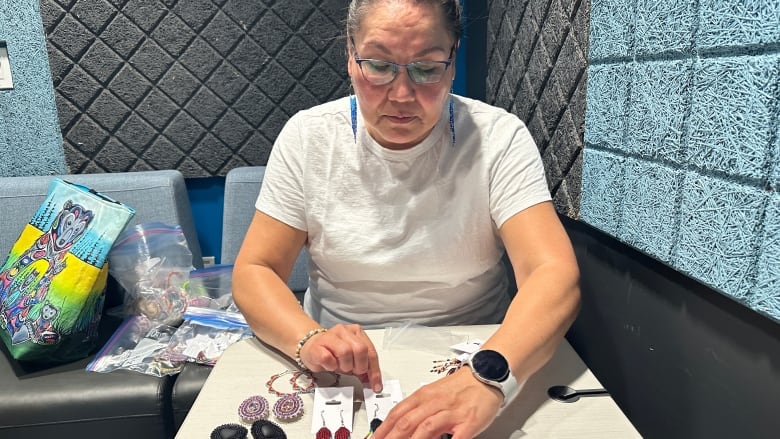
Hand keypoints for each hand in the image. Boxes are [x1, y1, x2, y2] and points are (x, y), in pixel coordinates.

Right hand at [298, 323, 382, 391]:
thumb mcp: (352, 360)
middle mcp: (345, 331)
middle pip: (360, 349)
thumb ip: (363, 367)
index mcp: (357, 333)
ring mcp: (330, 336)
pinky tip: (330, 365)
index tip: (376, 386)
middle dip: (360, 366)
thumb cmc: (332, 353)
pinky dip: (331, 366)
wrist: (310, 346)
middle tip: (354, 372)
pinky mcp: (317, 345)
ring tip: (340, 367)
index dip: (374, 371)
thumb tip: (373, 381)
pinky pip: (328, 358)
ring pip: (345, 352)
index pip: (371, 352)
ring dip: (345, 366)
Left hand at [372, 367, 501, 438]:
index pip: (397, 413)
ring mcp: (451, 412)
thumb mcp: (433, 394)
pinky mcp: (468, 421)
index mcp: (423, 396)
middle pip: (407, 422)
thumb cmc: (459, 388)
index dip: (383, 429)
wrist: (485, 375)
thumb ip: (418, 410)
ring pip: (426, 428)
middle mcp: (434, 403)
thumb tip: (400, 427)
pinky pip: (456, 436)